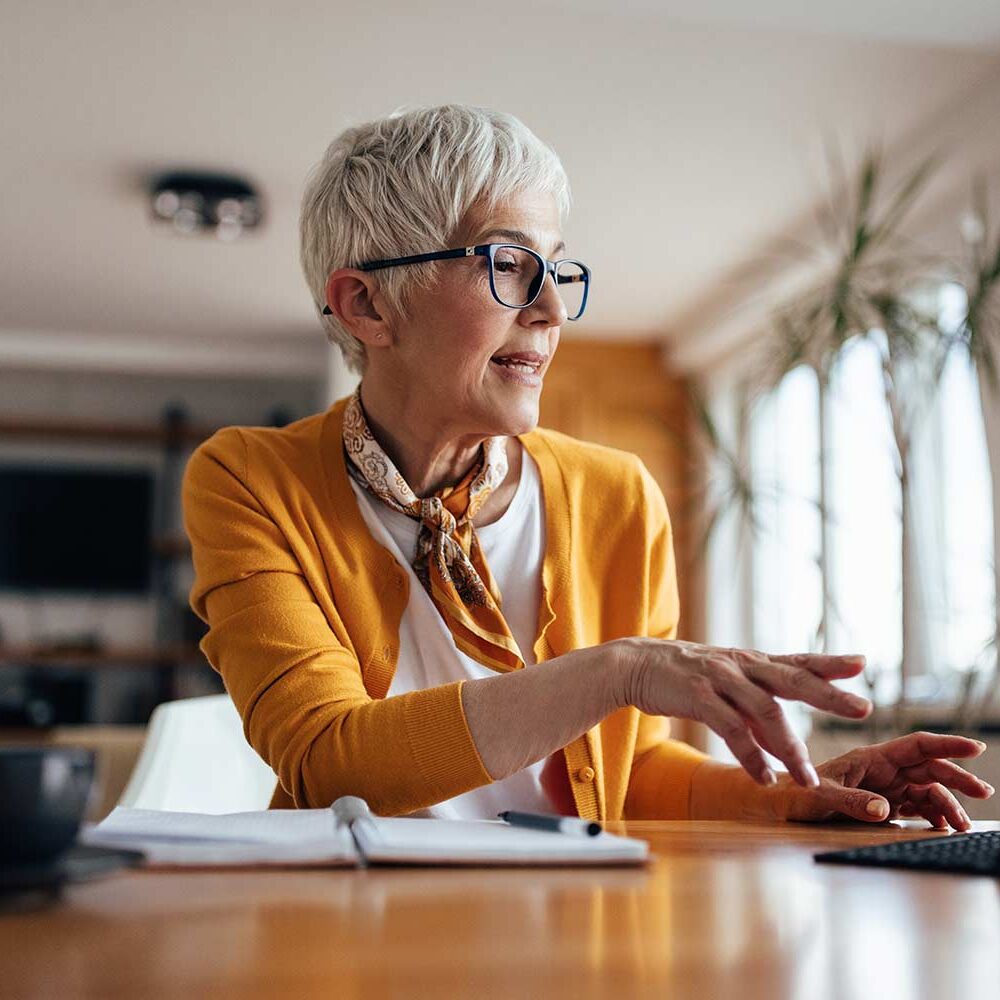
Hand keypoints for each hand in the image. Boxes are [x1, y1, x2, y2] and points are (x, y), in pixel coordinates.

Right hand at [619, 638, 871, 787]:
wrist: (635, 664)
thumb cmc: (683, 675)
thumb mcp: (724, 680)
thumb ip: (754, 703)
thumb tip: (782, 737)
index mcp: (751, 661)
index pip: (797, 660)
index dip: (830, 662)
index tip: (862, 663)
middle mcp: (741, 665)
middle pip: (793, 679)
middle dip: (829, 695)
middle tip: (863, 708)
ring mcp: (720, 678)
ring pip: (766, 711)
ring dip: (789, 747)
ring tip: (807, 778)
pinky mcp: (698, 695)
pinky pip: (731, 728)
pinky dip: (750, 755)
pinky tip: (763, 777)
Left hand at [780, 732, 994, 830]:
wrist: (781, 803)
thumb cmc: (797, 793)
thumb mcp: (821, 797)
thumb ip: (853, 802)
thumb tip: (885, 809)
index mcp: (871, 757)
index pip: (916, 745)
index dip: (947, 744)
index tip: (976, 746)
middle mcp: (883, 769)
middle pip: (930, 768)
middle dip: (958, 778)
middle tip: (984, 792)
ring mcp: (885, 786)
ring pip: (927, 790)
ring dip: (948, 803)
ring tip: (962, 824)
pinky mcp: (883, 803)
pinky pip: (916, 806)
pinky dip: (933, 815)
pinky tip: (943, 826)